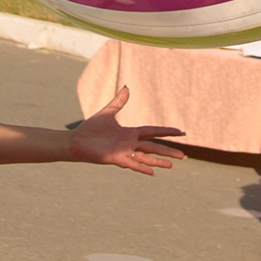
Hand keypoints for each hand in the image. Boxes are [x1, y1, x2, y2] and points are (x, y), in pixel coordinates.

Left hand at [69, 85, 185, 174]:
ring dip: (159, 161)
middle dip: (169, 150)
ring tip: (173, 165)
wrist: (76, 141)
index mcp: (130, 132)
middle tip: (184, 155)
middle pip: (154, 146)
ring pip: (146, 157)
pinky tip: (153, 172)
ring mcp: (124, 152)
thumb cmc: (90, 129)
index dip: (166, 131)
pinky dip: (142, 167)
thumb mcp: (107, 113)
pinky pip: (132, 164)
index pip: (153, 132)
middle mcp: (130, 143)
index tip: (180, 132)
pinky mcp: (116, 158)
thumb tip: (127, 87)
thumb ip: (118, 102)